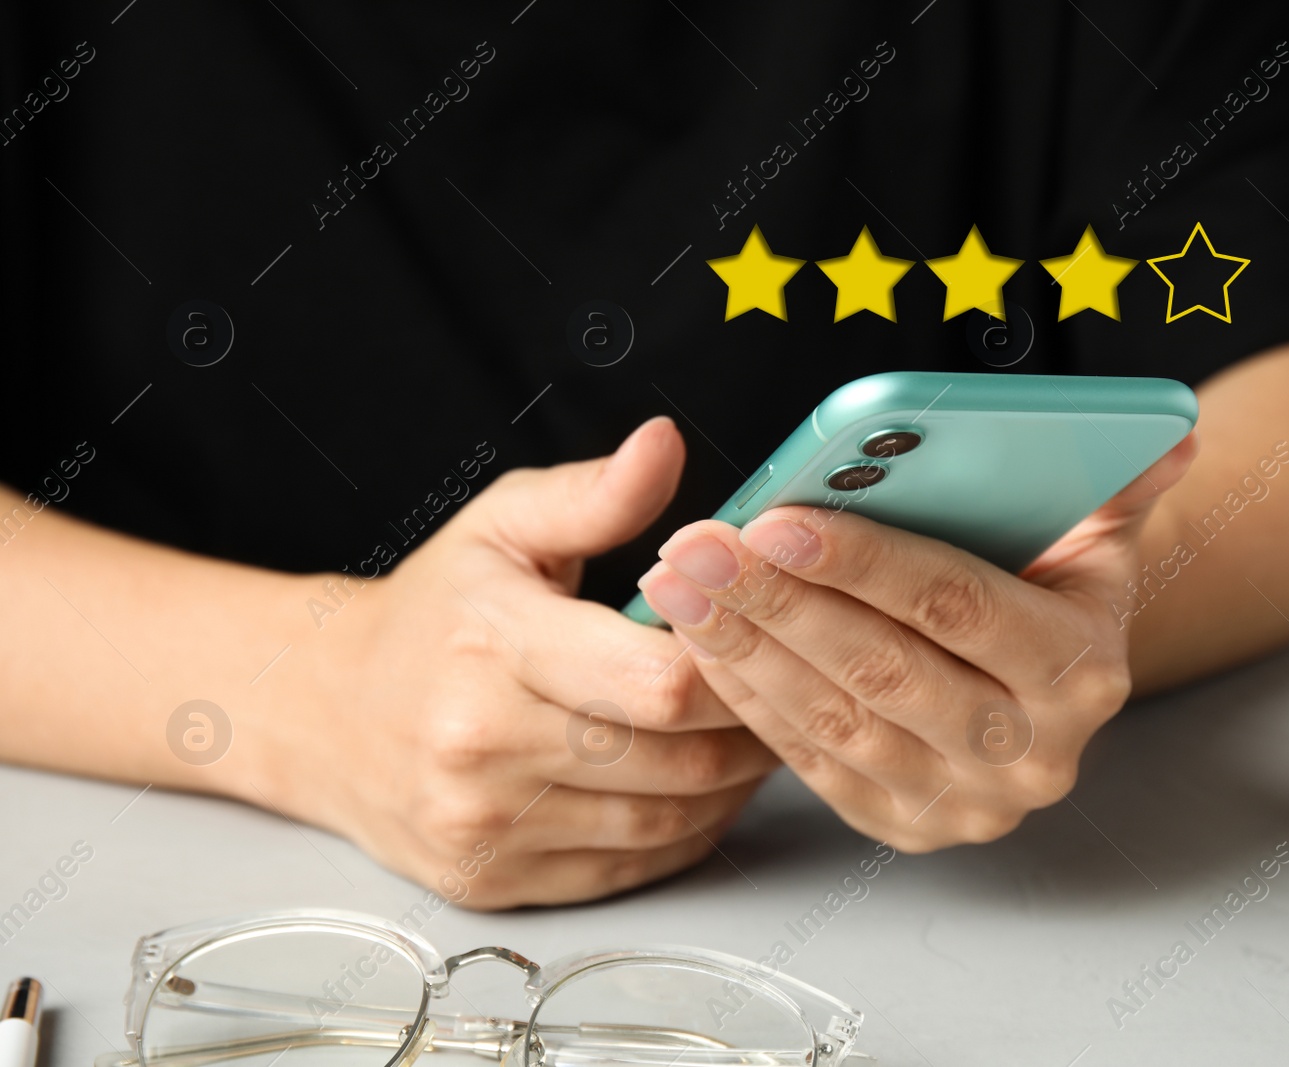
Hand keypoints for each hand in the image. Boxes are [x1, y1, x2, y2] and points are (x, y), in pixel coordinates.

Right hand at [247, 417, 777, 906]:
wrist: (326, 713)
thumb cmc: (433, 614)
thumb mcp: (502, 526)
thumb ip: (594, 494)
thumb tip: (664, 444)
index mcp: (494, 645)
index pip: (657, 681)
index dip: (731, 664)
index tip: (755, 639)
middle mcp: (482, 745)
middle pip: (676, 759)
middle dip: (749, 728)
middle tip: (781, 691)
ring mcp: (485, 824)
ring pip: (666, 822)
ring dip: (732, 786)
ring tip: (753, 737)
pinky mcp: (493, 880)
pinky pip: (631, 869)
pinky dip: (687, 833)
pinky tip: (702, 789)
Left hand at [636, 435, 1197, 850]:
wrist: (1045, 688)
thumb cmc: (1053, 585)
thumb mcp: (1097, 529)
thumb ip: (1118, 478)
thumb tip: (1169, 432)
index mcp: (1082, 668)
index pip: (958, 607)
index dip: (863, 562)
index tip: (775, 519)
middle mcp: (1032, 752)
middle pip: (883, 670)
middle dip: (777, 604)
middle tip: (698, 546)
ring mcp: (964, 801)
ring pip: (835, 720)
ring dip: (744, 648)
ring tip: (677, 582)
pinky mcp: (904, 824)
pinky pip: (809, 761)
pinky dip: (747, 699)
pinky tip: (701, 640)